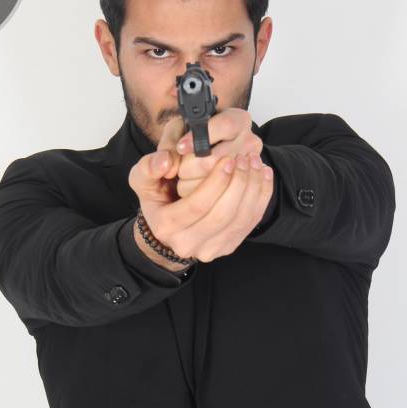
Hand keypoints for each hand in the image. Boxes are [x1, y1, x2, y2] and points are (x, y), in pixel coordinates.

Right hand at [128, 113, 273, 263]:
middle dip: (237, 184)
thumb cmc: (158, 198)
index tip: (227, 159)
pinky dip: (261, 198)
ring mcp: (210, 249)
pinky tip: (263, 176)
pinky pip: (250, 223)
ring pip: (239, 221)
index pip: (197, 205)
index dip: (216, 182)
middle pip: (222, 215)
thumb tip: (165, 162)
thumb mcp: (143, 180)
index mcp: (166, 226)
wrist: (167, 226)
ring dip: (252, 189)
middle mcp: (187, 244)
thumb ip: (149, 167)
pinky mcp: (227, 247)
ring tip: (255, 163)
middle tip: (244, 158)